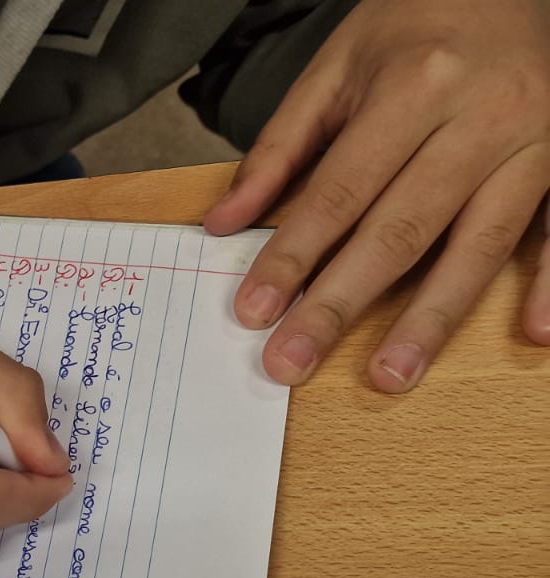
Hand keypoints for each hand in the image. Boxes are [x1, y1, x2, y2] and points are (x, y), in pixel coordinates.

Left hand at [204, 0, 549, 390]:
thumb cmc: (415, 27)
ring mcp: (535, 143)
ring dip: (432, 318)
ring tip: (389, 377)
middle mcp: (479, 118)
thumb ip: (279, 148)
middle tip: (291, 363)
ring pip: (480, 244)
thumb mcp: (335, 67)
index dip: (292, 256)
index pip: (340, 192)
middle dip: (340, 304)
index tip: (252, 311)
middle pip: (401, 229)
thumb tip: (224, 224)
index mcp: (413, 88)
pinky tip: (534, 333)